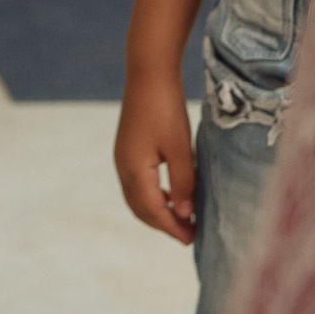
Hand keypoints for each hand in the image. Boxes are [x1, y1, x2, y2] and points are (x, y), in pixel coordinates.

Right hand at [114, 69, 198, 245]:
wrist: (148, 74)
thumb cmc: (166, 109)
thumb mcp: (180, 149)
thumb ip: (183, 183)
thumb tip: (184, 214)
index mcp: (135, 170)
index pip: (153, 211)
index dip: (172, 228)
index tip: (192, 240)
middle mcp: (123, 167)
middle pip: (140, 209)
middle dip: (163, 224)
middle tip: (189, 234)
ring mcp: (122, 158)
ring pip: (137, 198)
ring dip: (157, 211)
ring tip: (182, 218)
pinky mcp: (127, 149)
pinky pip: (136, 184)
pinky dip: (152, 196)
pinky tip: (170, 194)